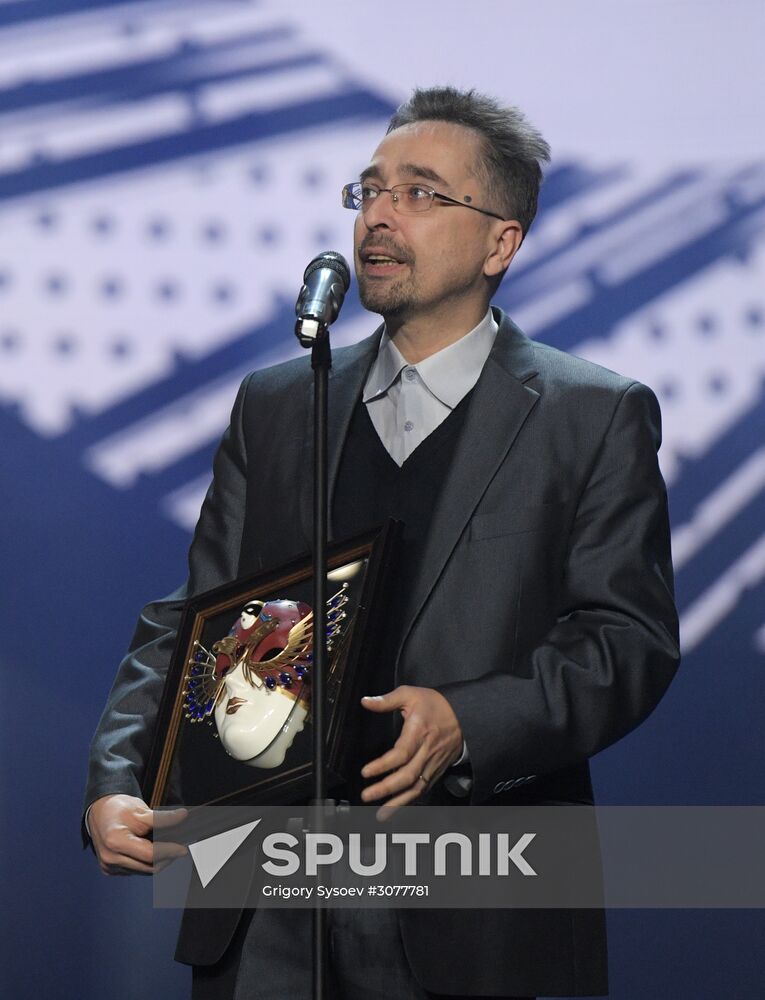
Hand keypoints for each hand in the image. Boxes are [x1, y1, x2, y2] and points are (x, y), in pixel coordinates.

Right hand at [88, 794, 186, 874]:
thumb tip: (183, 816)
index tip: (183, 848)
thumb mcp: (141, 810)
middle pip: (148, 866)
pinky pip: (135, 870)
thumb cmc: (119, 808)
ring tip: (169, 847)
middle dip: (167, 858)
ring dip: (159, 861)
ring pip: (143, 871)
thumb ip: (162, 818)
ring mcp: (109, 866)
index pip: (149, 854)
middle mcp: (110, 858)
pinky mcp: (110, 870)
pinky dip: (147, 863)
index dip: (169, 851)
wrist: (99, 812)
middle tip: (180, 847)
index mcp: (115, 841)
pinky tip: (155, 851)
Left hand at [360, 685, 462, 817]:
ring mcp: (433, 763)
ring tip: (381, 813)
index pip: (401, 754)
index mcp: (419, 732)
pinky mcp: (436, 771)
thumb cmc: (435, 705)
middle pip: (408, 776)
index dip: (383, 765)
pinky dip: (410, 800)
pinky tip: (397, 807)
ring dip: (398, 802)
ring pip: (416, 787)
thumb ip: (386, 700)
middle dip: (386, 789)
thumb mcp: (410, 694)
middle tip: (367, 795)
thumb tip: (366, 702)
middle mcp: (427, 751)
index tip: (366, 772)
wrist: (464, 715)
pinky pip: (423, 788)